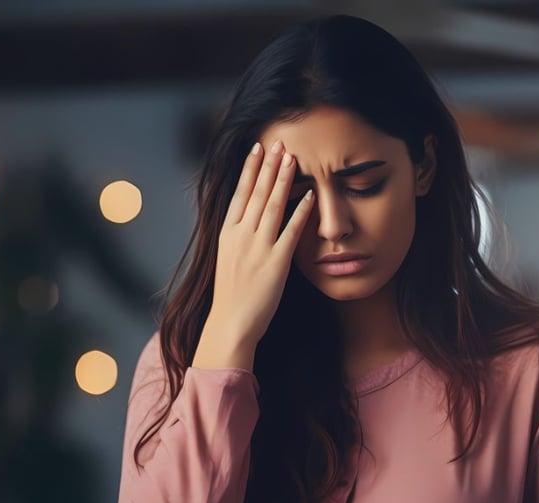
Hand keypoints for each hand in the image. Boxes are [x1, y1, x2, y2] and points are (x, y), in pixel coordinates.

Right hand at [203, 139, 315, 351]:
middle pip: (257, 193)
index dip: (250, 169)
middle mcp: (241, 236)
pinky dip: (301, 211)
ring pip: (273, 206)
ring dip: (283, 180)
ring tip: (293, 158)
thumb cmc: (231, 295)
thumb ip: (237, 236)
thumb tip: (246, 218)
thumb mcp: (227, 258)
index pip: (240, 193)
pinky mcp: (275, 262)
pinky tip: (311, 195)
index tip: (257, 148)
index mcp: (227, 233)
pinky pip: (291, 231)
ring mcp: (258, 248)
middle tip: (279, 141)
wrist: (231, 323)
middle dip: (269, 165)